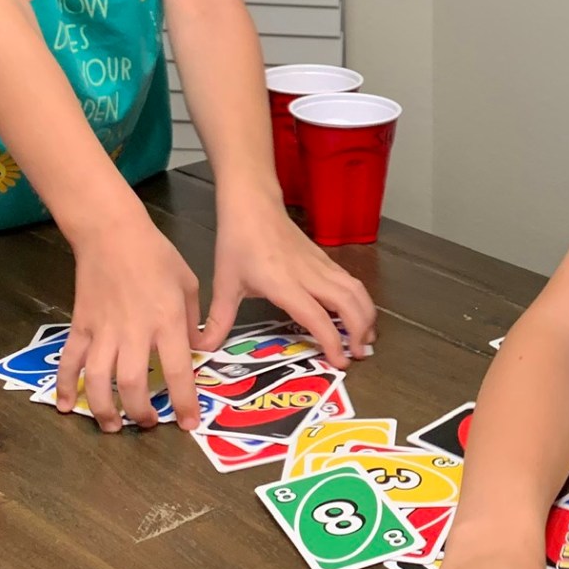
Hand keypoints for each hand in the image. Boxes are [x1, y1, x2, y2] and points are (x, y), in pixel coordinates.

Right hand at [55, 210, 204, 432]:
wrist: (112, 233)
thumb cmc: (157, 255)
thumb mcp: (189, 283)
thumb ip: (194, 321)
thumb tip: (195, 351)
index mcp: (166, 321)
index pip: (177, 371)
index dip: (183, 402)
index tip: (188, 423)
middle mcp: (134, 331)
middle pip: (132, 383)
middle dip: (140, 412)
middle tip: (148, 425)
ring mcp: (103, 330)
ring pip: (99, 380)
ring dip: (103, 409)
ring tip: (113, 427)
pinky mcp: (80, 325)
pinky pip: (70, 361)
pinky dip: (64, 386)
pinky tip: (66, 407)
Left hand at [206, 198, 376, 365]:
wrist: (253, 204)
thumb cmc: (238, 243)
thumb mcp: (224, 283)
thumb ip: (218, 320)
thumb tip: (202, 349)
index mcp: (285, 285)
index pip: (318, 317)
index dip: (332, 342)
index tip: (341, 363)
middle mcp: (309, 276)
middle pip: (349, 303)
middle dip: (360, 331)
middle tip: (358, 355)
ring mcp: (320, 265)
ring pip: (356, 290)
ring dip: (366, 314)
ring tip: (365, 338)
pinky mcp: (324, 259)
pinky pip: (350, 281)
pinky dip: (359, 300)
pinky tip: (354, 313)